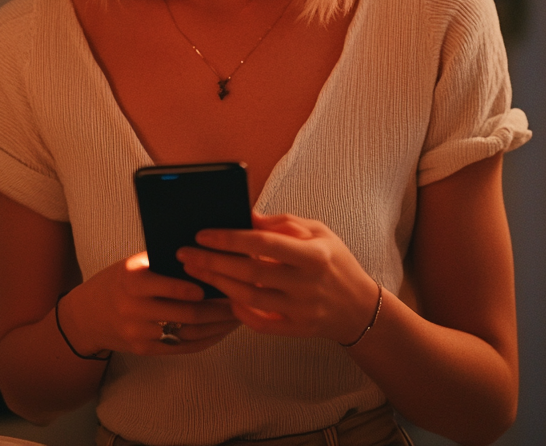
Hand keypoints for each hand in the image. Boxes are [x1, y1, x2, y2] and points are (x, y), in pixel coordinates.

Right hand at [58, 251, 239, 356]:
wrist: (87, 316)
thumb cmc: (119, 282)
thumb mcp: (134, 265)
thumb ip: (164, 263)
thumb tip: (208, 255)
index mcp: (131, 280)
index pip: (166, 286)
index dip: (194, 287)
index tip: (219, 283)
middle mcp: (132, 309)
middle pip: (184, 313)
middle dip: (218, 309)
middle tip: (242, 300)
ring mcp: (138, 333)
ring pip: (187, 333)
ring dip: (217, 327)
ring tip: (238, 316)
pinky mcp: (144, 350)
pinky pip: (182, 348)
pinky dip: (205, 340)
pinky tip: (222, 331)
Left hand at [178, 212, 379, 343]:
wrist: (359, 307)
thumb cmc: (335, 261)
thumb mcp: (318, 232)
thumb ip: (282, 223)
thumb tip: (245, 215)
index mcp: (314, 255)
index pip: (263, 244)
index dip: (230, 238)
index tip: (203, 234)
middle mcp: (307, 284)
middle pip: (250, 273)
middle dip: (213, 262)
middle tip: (185, 253)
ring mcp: (301, 310)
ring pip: (249, 298)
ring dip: (218, 283)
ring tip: (195, 270)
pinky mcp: (296, 330)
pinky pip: (259, 323)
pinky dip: (238, 310)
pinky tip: (222, 296)